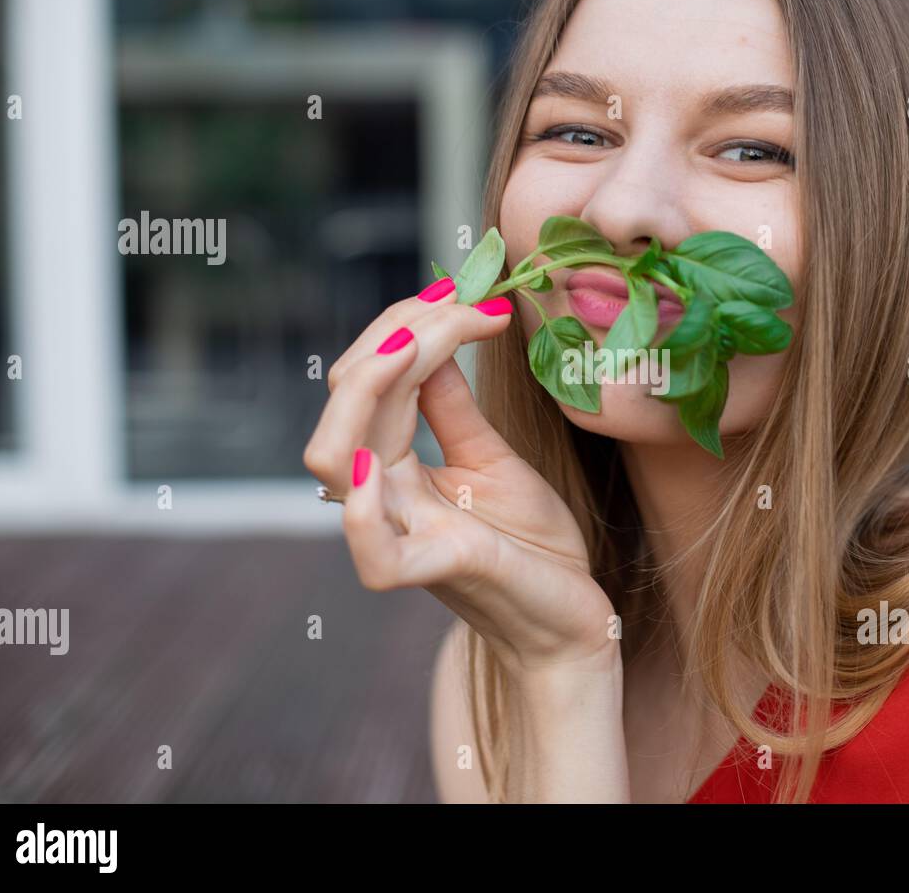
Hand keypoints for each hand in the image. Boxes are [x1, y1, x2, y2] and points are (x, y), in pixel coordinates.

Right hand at [303, 279, 618, 678]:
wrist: (572, 616)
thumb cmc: (531, 542)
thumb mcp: (491, 457)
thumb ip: (449, 405)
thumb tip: (425, 339)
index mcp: (393, 463)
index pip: (369, 377)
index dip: (408, 322)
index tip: (472, 292)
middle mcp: (382, 492)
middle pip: (345, 398)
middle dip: (400, 333)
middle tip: (468, 303)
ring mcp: (401, 530)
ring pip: (335, 456)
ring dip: (371, 386)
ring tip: (424, 345)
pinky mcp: (435, 569)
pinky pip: (372, 551)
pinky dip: (362, 508)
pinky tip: (380, 459)